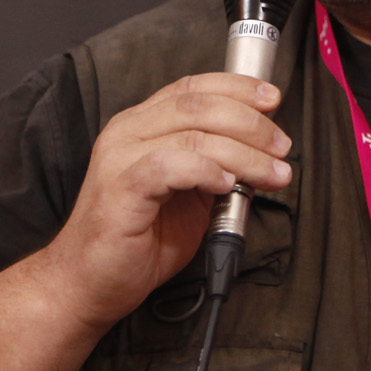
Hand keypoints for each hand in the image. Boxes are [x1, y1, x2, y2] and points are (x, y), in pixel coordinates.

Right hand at [41, 72, 290, 329]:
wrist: (88, 283)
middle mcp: (128, 132)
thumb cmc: (135, 242)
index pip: (192, 87)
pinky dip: (207, 170)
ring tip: (271, 173)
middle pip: (198, 104)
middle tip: (281, 145)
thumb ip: (215, 167)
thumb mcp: (187, 196)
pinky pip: (170, 166)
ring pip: (193, 133)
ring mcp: (120, 158)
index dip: (237, 88)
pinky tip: (228, 183)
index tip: (273, 99)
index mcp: (141, 125)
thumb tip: (260, 156)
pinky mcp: (121, 188)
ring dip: (243, 152)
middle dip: (251, 122)